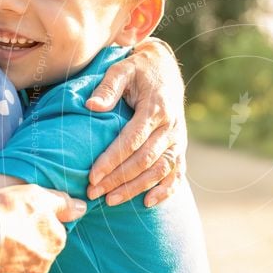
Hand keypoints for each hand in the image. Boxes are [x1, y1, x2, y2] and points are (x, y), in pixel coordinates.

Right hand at [0, 185, 85, 272]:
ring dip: (9, 263)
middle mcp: (43, 266)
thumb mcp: (37, 196)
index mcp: (56, 243)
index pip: (52, 233)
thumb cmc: (5, 213)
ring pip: (19, 272)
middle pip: (36, 254)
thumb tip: (82, 208)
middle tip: (3, 232)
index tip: (19, 219)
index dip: (34, 224)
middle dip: (23, 246)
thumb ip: (62, 203)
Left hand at [85, 38, 186, 206]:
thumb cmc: (138, 70)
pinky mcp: (180, 147)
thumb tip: (91, 106)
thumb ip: (108, 87)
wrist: (165, 70)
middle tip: (94, 193)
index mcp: (155, 108)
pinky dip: (166, 190)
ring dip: (137, 188)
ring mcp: (178, 139)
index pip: (132, 140)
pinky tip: (148, 203)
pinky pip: (177, 173)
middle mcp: (171, 126)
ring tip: (112, 201)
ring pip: (160, 170)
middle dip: (119, 179)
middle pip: (144, 160)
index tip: (92, 176)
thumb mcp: (122, 69)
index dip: (112, 160)